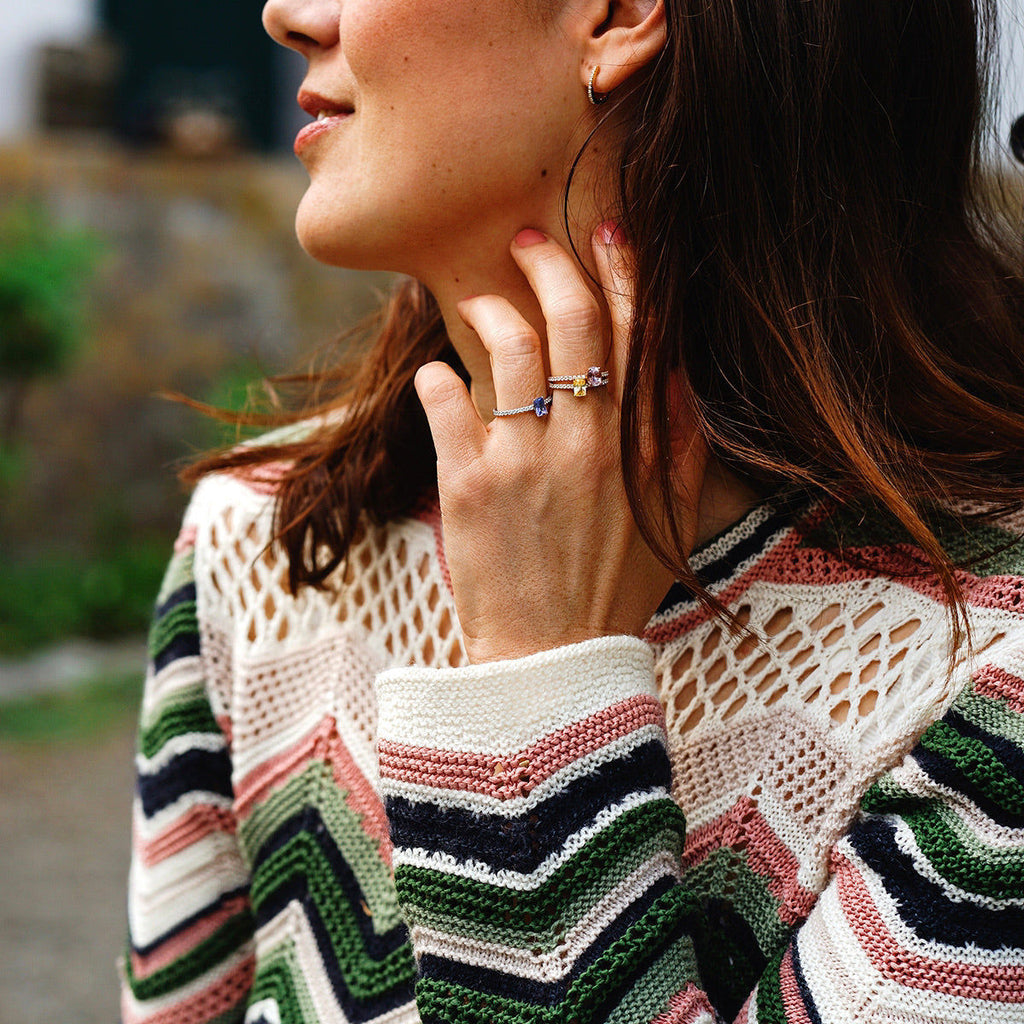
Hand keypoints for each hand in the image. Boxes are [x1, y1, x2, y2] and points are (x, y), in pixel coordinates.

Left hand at [414, 225, 702, 663]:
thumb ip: (683, 446)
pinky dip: (437, 377)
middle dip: (548, 262)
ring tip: (481, 304)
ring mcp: (524, 461)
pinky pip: (444, 399)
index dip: (621, 273)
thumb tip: (676, 372)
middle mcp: (586, 444)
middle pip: (571, 321)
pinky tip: (438, 376)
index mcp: (639, 448)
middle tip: (527, 239)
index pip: (636, 335)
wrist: (552, 660)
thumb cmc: (613, 588)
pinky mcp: (467, 485)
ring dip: (490, 310)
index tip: (605, 233)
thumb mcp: (673, 520)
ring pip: (507, 347)